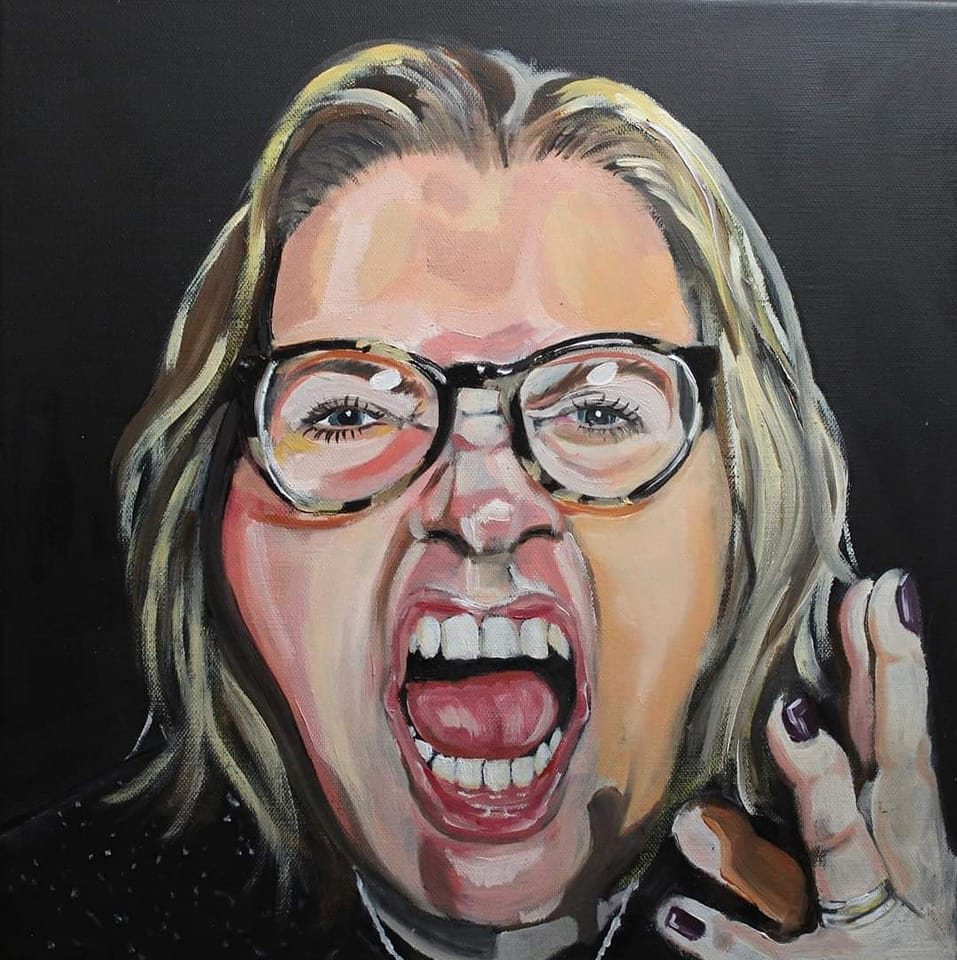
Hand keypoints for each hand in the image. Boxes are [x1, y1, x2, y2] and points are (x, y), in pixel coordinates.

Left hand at [656, 570, 956, 957]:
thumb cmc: (869, 946)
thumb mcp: (842, 880)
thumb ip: (797, 813)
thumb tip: (747, 747)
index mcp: (908, 847)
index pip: (898, 744)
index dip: (896, 668)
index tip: (883, 589)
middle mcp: (910, 885)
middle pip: (904, 780)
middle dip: (894, 691)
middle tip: (875, 608)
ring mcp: (876, 940)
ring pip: (850, 859)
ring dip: (824, 788)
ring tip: (787, 717)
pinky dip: (730, 938)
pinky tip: (679, 914)